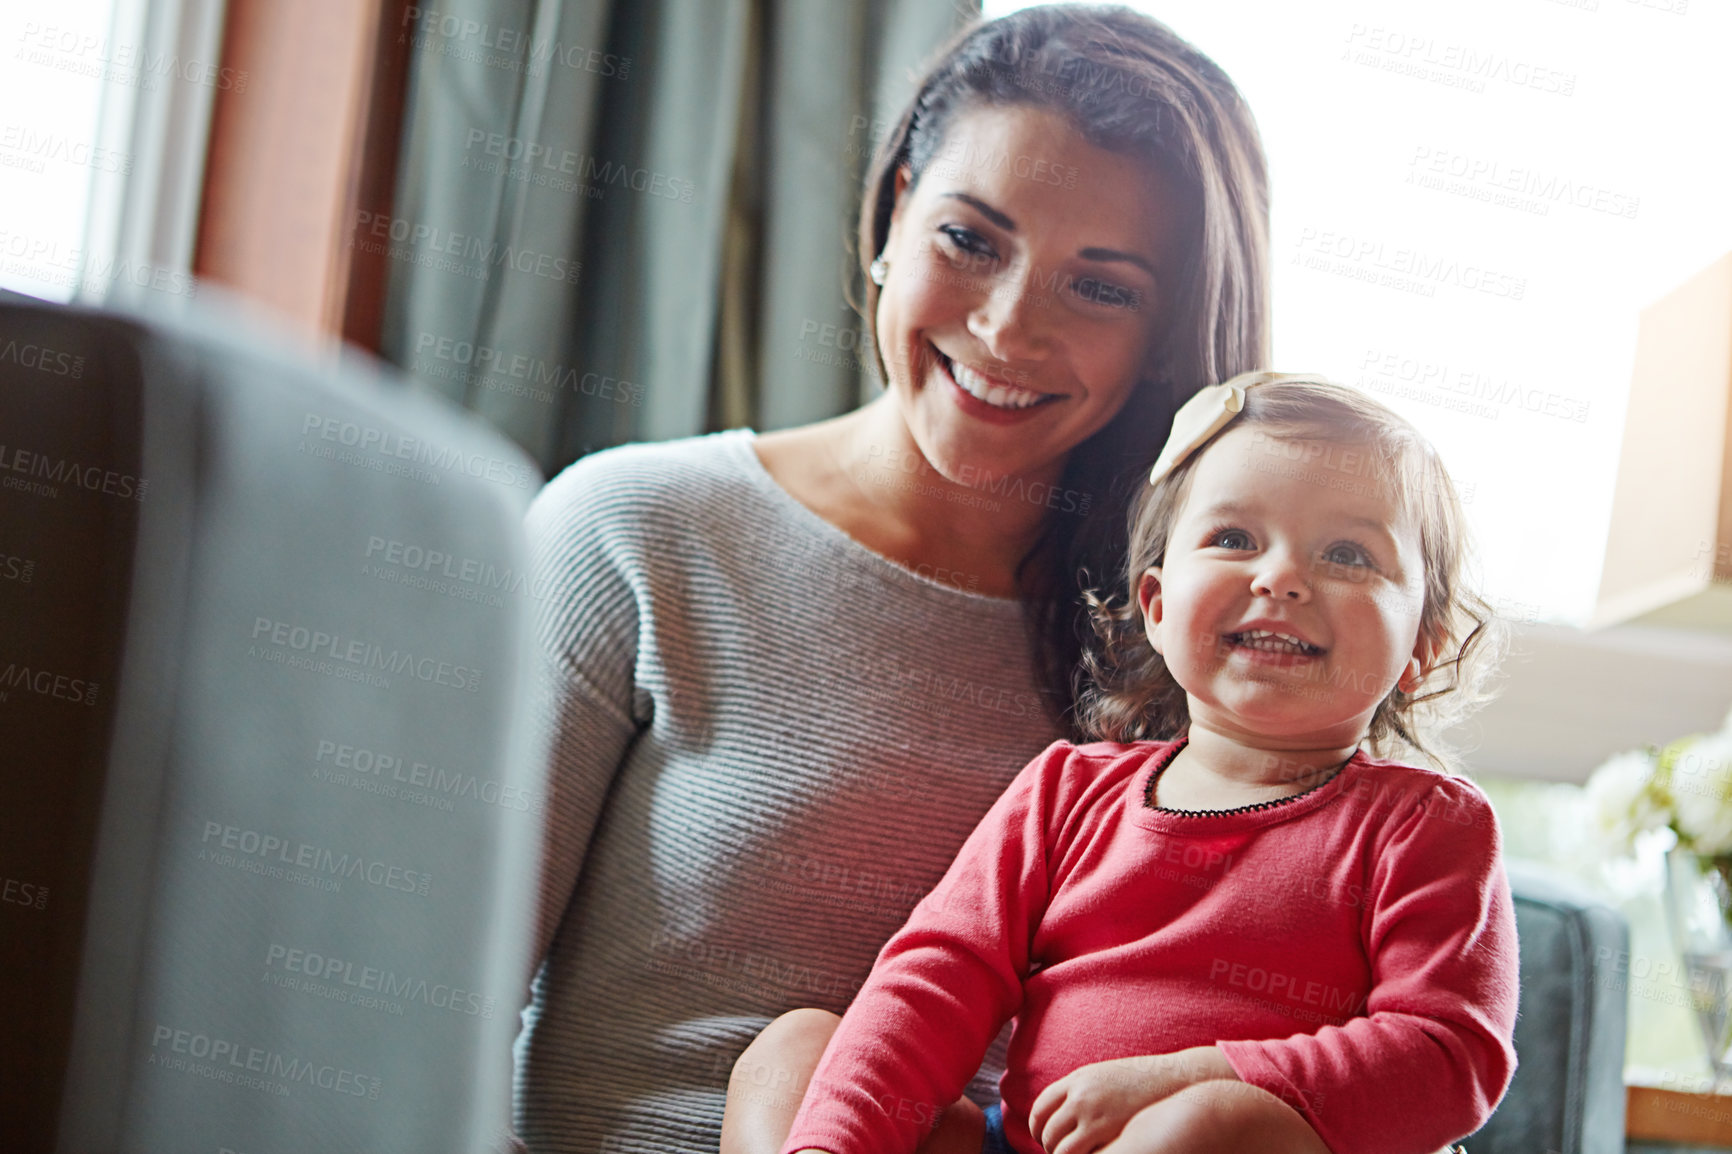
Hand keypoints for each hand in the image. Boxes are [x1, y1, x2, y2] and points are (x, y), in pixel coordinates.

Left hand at [1027, 1047, 1237, 1153]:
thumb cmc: (1140, 1081)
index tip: (1043, 1137)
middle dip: (1049, 1147)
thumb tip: (1060, 1111)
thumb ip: (1080, 1091)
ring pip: (1062, 1149)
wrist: (1174, 1080)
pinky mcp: (1111, 1133)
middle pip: (1048, 1131)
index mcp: (1077, 1079)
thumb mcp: (1103, 1076)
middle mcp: (1081, 1096)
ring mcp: (1096, 1115)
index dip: (1038, 1127)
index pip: (1041, 1108)